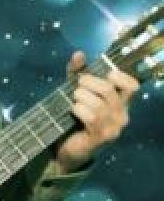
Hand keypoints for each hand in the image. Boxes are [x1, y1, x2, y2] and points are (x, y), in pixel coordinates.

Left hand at [55, 51, 139, 173]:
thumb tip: (78, 53)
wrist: (68, 146)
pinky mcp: (101, 137)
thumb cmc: (75, 116)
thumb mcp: (75, 90)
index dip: (119, 76)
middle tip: (77, 85)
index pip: (132, 85)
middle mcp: (122, 114)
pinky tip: (73, 111)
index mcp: (121, 102)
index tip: (104, 74)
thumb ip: (77, 72)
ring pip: (98, 104)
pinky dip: (78, 109)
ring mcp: (113, 127)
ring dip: (80, 97)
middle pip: (108, 90)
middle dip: (88, 83)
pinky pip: (91, 117)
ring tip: (74, 99)